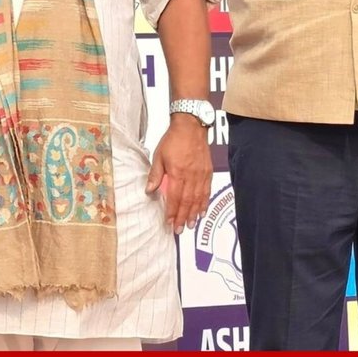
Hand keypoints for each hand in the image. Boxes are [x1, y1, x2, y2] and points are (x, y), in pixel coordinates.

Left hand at [146, 115, 211, 233]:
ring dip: (194, 213)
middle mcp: (191, 176)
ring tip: (191, 225)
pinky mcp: (208, 172)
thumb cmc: (173, 139)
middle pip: (187, 202)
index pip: (174, 198)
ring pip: (198, 199)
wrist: (191, 126)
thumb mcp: (159, 155)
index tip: (169, 223)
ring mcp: (201, 175)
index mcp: (178, 173)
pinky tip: (202, 211)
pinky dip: (205, 202)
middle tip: (180, 230)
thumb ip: (155, 175)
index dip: (172, 212)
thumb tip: (149, 190)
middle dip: (183, 217)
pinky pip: (207, 191)